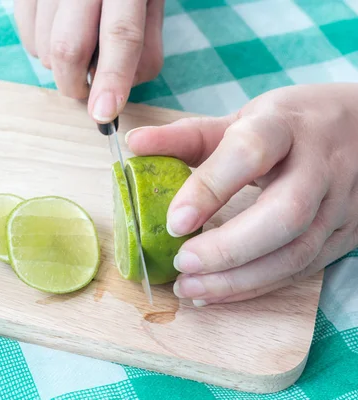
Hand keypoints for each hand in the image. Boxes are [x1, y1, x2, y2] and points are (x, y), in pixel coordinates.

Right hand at [14, 0, 164, 122]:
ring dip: (62, 68)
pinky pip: (28, 40)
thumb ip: (146, 46)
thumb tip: (115, 93)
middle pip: (68, 49)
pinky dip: (45, 51)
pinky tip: (61, 33)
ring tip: (81, 46)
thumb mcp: (152, 2)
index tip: (104, 116)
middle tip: (88, 91)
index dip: (113, 80)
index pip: (120, 35)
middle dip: (77, 86)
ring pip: (45, 50)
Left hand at [125, 83, 357, 305]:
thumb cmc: (291, 124)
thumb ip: (187, 135)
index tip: (174, 222)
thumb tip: (134, 143)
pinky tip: (220, 293)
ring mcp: (338, 203)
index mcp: (284, 125)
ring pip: (295, 252)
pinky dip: (257, 286)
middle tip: (183, 263)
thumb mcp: (241, 119)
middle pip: (283, 215)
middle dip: (228, 248)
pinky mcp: (345, 234)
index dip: (210, 188)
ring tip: (192, 290)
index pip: (249, 153)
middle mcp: (319, 165)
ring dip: (239, 279)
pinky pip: (302, 269)